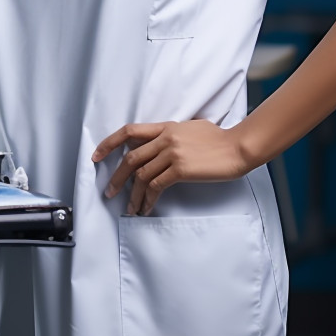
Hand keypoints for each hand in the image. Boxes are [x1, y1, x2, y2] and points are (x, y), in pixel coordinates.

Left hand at [92, 120, 249, 214]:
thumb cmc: (219, 139)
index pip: (129, 131)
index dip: (109, 143)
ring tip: (130, 208)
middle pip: (130, 158)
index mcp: (165, 127)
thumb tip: (160, 145)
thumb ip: (173, 135)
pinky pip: (156, 186)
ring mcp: (172, 153)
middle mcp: (164, 138)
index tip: (97, 156)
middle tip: (109, 191)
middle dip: (117, 177)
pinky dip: (148, 200)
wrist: (238, 147)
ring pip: (141, 176)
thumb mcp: (191, 129)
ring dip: (133, 195)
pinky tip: (147, 208)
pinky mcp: (180, 169)